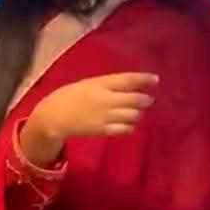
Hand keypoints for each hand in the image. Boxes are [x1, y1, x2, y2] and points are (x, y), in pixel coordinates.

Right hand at [21, 72, 158, 166]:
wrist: (54, 116)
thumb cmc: (70, 96)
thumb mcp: (89, 84)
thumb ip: (109, 85)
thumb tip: (132, 86)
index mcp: (100, 84)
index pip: (128, 80)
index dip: (144, 80)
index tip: (155, 79)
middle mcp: (106, 99)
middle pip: (135, 100)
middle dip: (145, 100)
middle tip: (148, 99)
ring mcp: (106, 116)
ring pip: (133, 115)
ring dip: (138, 113)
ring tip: (135, 111)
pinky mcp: (104, 130)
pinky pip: (126, 129)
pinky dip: (130, 126)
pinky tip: (127, 124)